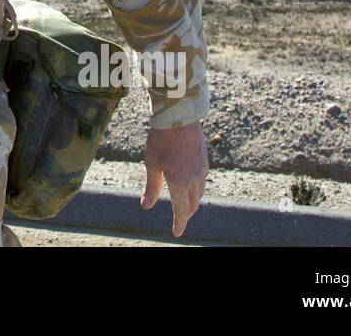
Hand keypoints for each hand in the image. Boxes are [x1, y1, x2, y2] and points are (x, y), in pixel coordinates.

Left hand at [140, 120, 207, 236]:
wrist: (178, 117)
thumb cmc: (160, 139)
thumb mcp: (152, 164)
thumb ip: (151, 187)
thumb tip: (146, 206)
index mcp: (180, 182)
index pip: (182, 211)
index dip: (179, 224)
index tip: (176, 233)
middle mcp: (194, 179)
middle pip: (192, 205)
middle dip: (185, 214)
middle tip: (179, 220)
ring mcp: (202, 170)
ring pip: (199, 194)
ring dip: (191, 202)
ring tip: (184, 205)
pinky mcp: (205, 162)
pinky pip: (201, 182)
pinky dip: (195, 189)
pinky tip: (189, 185)